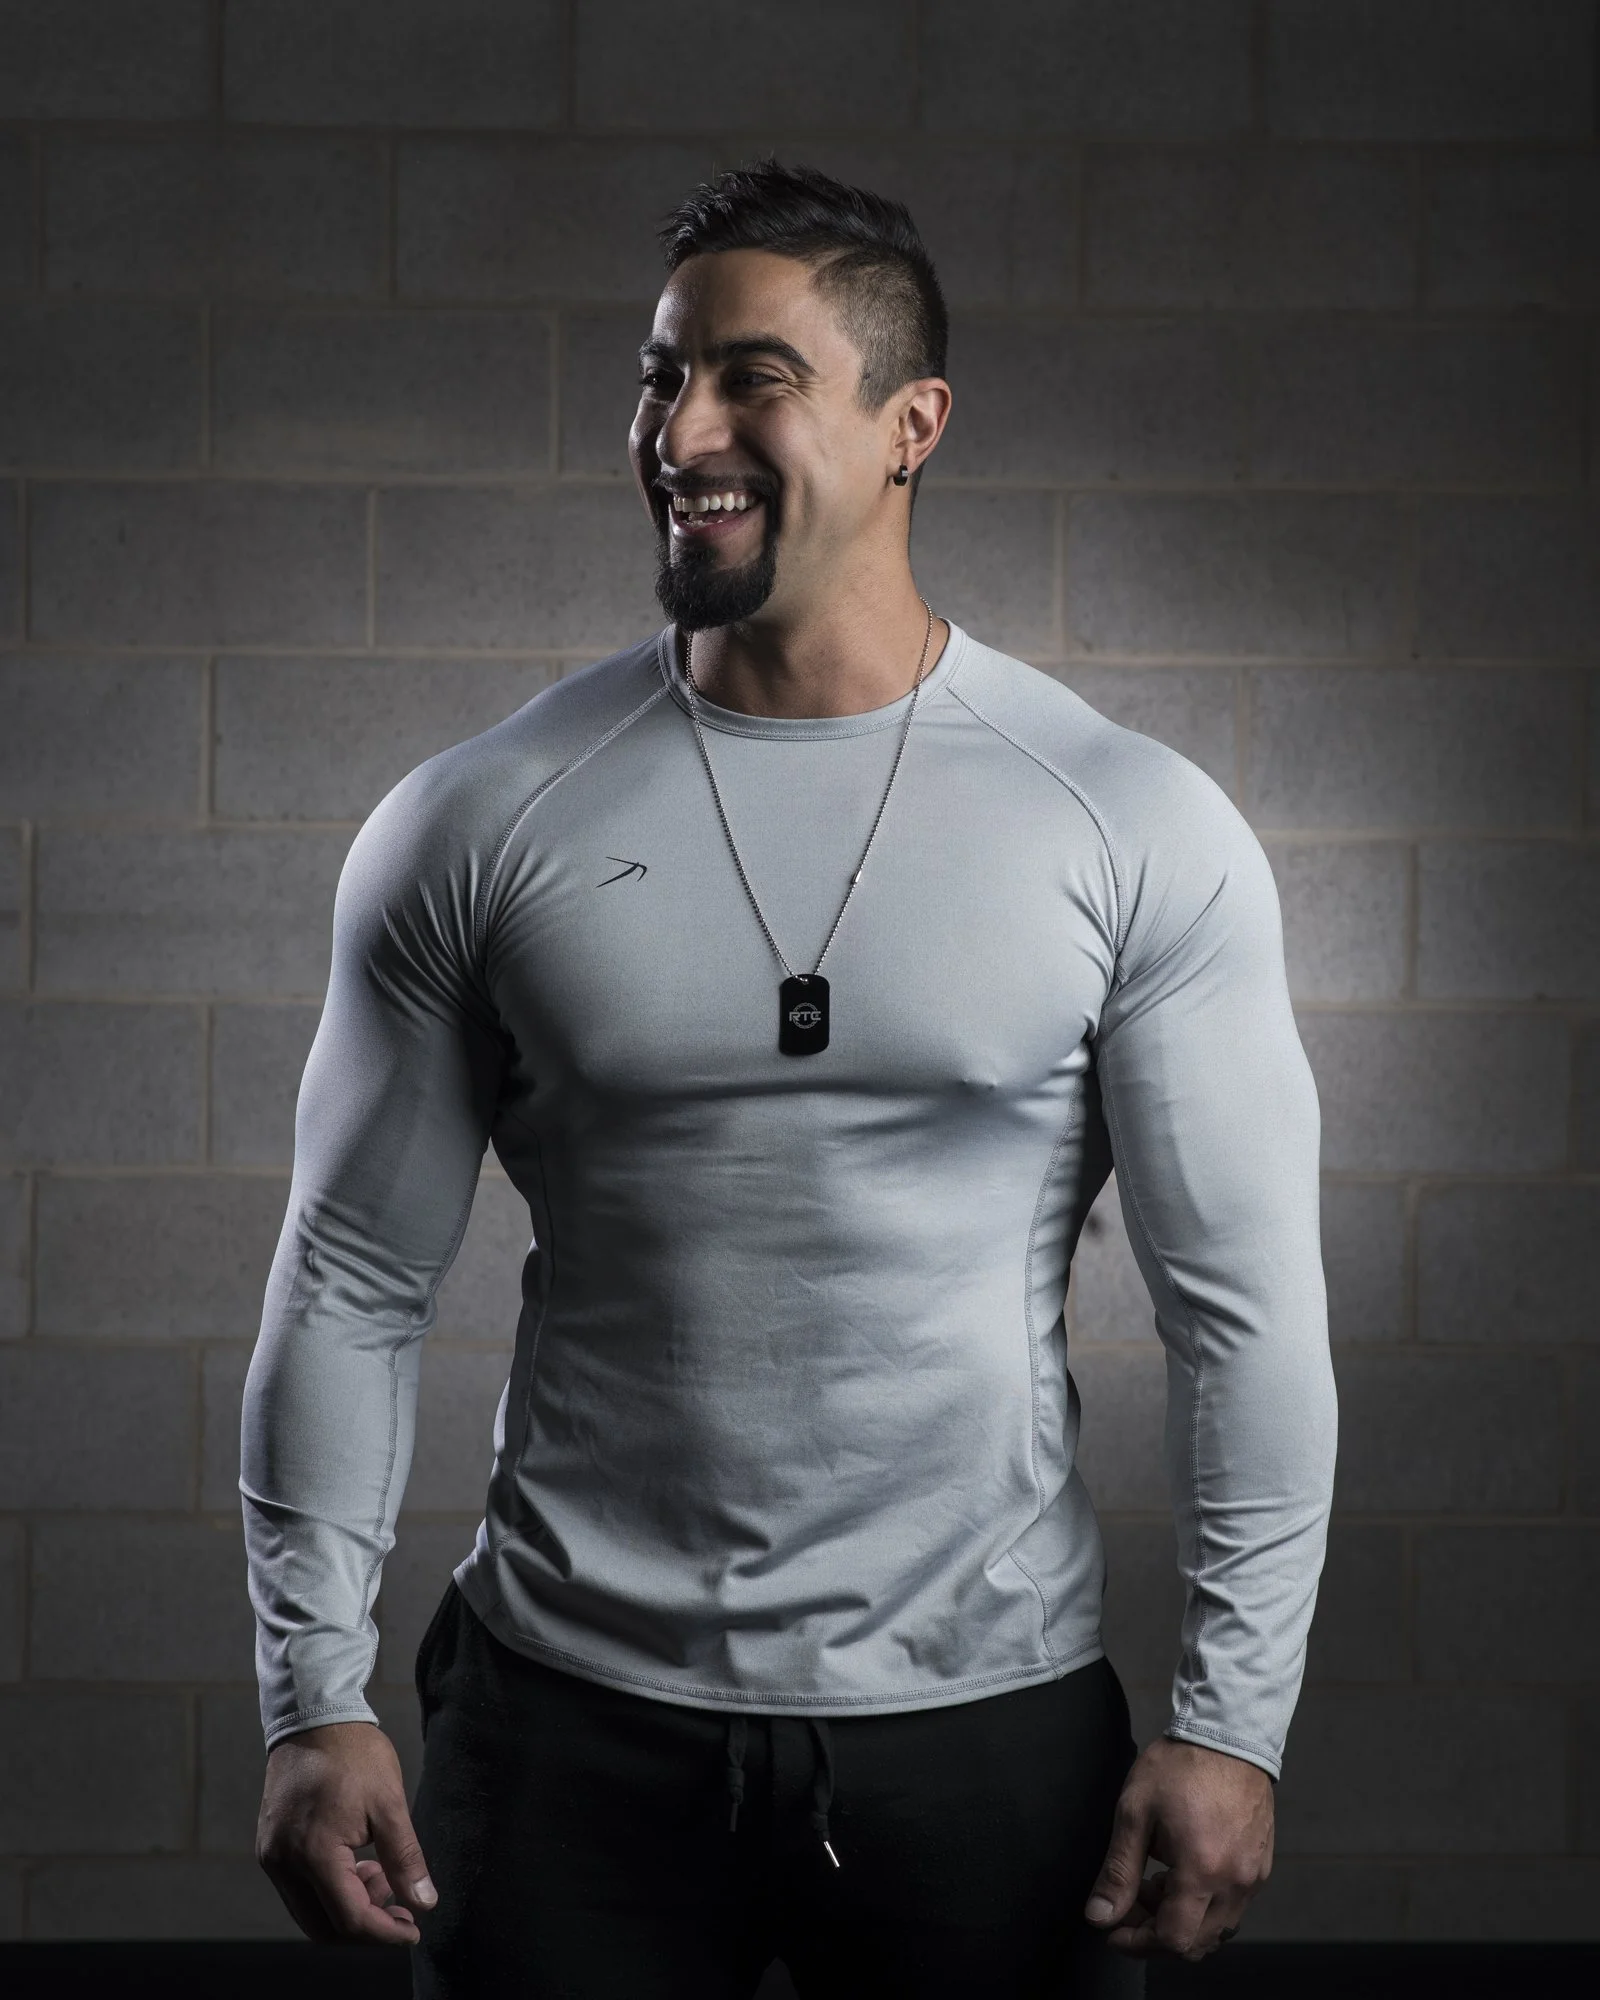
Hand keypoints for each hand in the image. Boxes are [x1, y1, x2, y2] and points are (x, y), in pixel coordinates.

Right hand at [256, 1719, 436, 1945]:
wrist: (313, 1716)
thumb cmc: (354, 1755)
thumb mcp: (389, 1803)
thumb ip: (406, 1858)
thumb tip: (425, 1902)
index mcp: (315, 1855)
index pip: (350, 1919)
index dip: (386, 1932)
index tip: (413, 1928)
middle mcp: (284, 1863)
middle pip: (323, 1927)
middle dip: (365, 1925)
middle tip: (399, 1902)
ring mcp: (272, 1856)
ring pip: (309, 1911)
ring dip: (347, 1908)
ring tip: (380, 1875)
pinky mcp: (269, 1847)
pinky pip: (297, 1889)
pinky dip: (328, 1890)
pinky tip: (356, 1864)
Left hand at [1083, 1735, 1273, 1960]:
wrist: (1227, 1733)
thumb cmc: (1179, 1766)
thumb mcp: (1135, 1813)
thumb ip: (1118, 1871)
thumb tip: (1099, 1916)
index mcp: (1202, 1871)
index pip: (1173, 1940)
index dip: (1137, 1943)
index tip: (1113, 1929)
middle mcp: (1236, 1883)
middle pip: (1196, 1943)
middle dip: (1156, 1934)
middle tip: (1130, 1904)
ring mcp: (1254, 1877)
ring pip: (1216, 1929)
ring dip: (1182, 1921)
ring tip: (1154, 1883)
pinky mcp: (1261, 1866)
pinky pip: (1232, 1907)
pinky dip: (1204, 1906)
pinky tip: (1182, 1874)